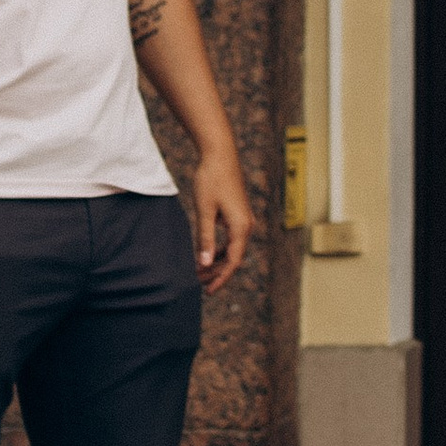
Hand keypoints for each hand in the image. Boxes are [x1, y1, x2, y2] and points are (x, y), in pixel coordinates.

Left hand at [189, 141, 254, 293]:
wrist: (220, 155)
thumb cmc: (211, 180)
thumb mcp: (205, 211)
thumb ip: (204, 239)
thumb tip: (203, 264)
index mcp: (241, 227)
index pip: (232, 261)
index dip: (220, 278)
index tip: (208, 291)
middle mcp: (247, 226)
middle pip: (234, 258)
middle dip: (217, 272)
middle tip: (198, 283)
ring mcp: (244, 220)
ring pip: (232, 249)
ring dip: (217, 261)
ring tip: (200, 271)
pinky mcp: (238, 214)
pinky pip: (231, 239)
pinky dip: (220, 249)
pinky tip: (206, 253)